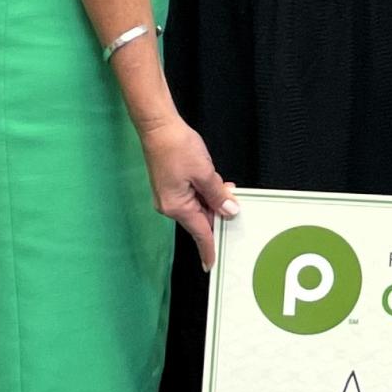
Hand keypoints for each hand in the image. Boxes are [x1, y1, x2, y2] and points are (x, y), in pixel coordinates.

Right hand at [139, 118, 237, 269]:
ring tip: (223, 185)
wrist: (158, 128)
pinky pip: (193, 196)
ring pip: (199, 205)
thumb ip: (218, 195)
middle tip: (233, 200)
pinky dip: (205, 191)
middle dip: (219, 211)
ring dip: (213, 198)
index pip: (200, 233)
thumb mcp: (205, 173)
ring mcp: (169, 196)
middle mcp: (170, 205)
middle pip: (202, 218)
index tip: (212, 264)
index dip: (209, 248)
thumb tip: (229, 210)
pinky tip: (214, 181)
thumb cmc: (176, 147)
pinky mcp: (170, 187)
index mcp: (177, 206)